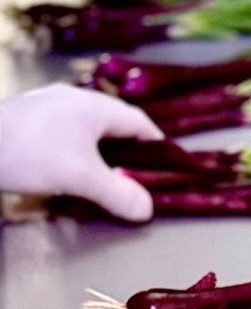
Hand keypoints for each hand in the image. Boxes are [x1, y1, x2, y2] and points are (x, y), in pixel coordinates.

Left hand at [0, 84, 162, 220]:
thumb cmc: (31, 154)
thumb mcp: (81, 178)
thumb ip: (118, 194)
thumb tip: (146, 209)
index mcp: (94, 105)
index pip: (139, 122)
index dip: (157, 145)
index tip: (167, 166)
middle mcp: (73, 99)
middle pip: (112, 125)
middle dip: (127, 152)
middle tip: (136, 178)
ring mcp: (47, 106)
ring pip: (85, 130)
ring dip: (98, 155)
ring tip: (103, 180)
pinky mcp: (26, 120)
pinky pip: (62, 135)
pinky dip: (73, 154)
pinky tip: (66, 173)